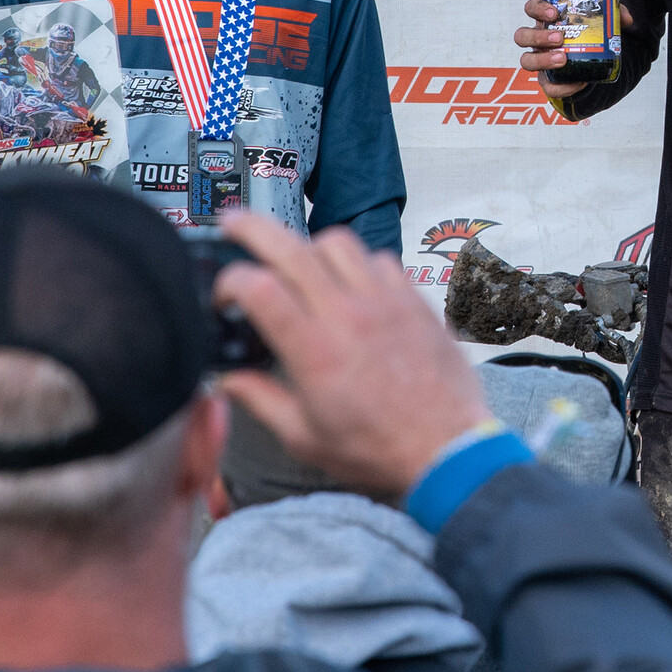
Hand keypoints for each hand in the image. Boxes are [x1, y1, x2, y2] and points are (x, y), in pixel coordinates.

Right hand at [214, 211, 492, 498]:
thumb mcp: (304, 437)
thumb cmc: (379, 449)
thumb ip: (261, 401)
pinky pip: (381, 259)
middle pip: (292, 248)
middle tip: (235, 223)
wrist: (448, 449)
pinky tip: (350, 282)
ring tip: (297, 260)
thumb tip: (228, 380)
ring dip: (309, 245)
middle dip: (254, 228)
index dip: (230, 280)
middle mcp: (349, 316)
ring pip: (339, 242)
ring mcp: (386, 302)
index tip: (223, 294)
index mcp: (315, 351)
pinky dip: (358, 261)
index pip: (260, 288)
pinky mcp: (416, 301)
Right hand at [516, 0, 631, 97]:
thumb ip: (615, 14)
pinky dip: (563, 87)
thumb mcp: (605, 21)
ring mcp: (540, 60)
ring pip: (526, 61)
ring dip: (541, 60)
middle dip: (538, 36)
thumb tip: (626, 19)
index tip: (555, 12)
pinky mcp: (549, 81)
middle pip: (522, 36)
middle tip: (560, 38)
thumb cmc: (593, 35)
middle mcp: (538, 39)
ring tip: (563, 59)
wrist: (598, 63)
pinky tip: (579, 82)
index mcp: (548, 19)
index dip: (538, 8)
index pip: (531, 8)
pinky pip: (548, 87)